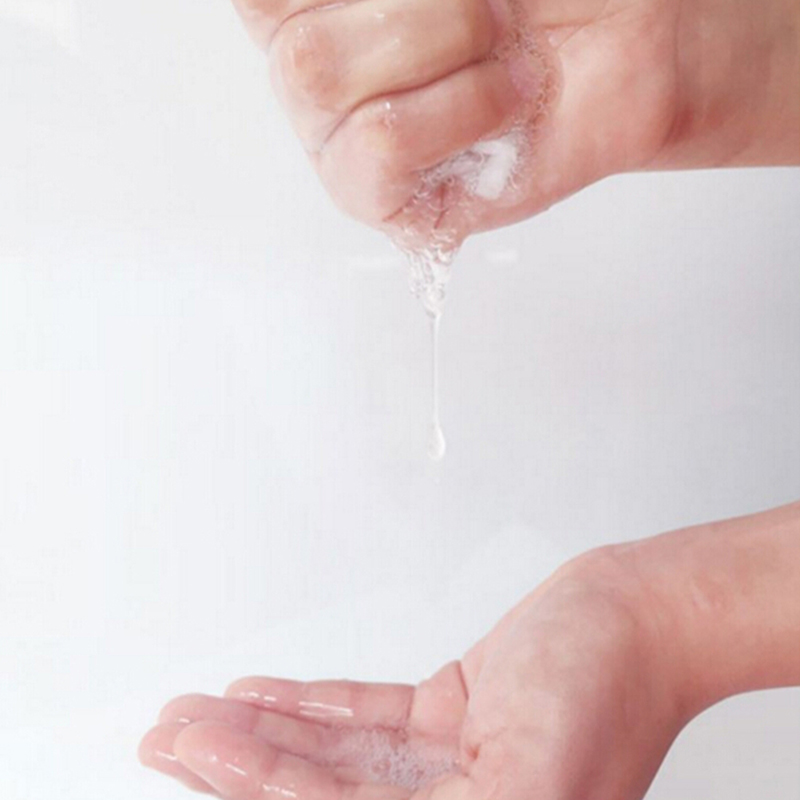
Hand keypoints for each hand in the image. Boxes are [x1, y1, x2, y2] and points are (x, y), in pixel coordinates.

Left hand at [139, 550, 687, 798]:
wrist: (641, 617)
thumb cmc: (611, 686)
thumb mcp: (533, 780)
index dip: (250, 789)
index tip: (190, 754)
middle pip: (315, 791)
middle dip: (233, 763)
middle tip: (168, 736)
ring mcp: (449, 763)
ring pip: (331, 754)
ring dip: (261, 730)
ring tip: (198, 713)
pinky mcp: (452, 713)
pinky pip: (366, 714)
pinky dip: (310, 704)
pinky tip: (264, 696)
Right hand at [230, 0, 798, 245]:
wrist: (629, 35)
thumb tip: (328, 2)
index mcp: (314, 12)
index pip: (259, 4)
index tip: (394, 4)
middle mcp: (319, 82)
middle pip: (290, 42)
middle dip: (414, 12)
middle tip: (488, 16)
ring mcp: (347, 148)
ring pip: (317, 79)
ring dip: (439, 48)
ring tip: (504, 62)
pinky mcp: (395, 204)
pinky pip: (377, 148)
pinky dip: (456, 111)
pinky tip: (503, 108)